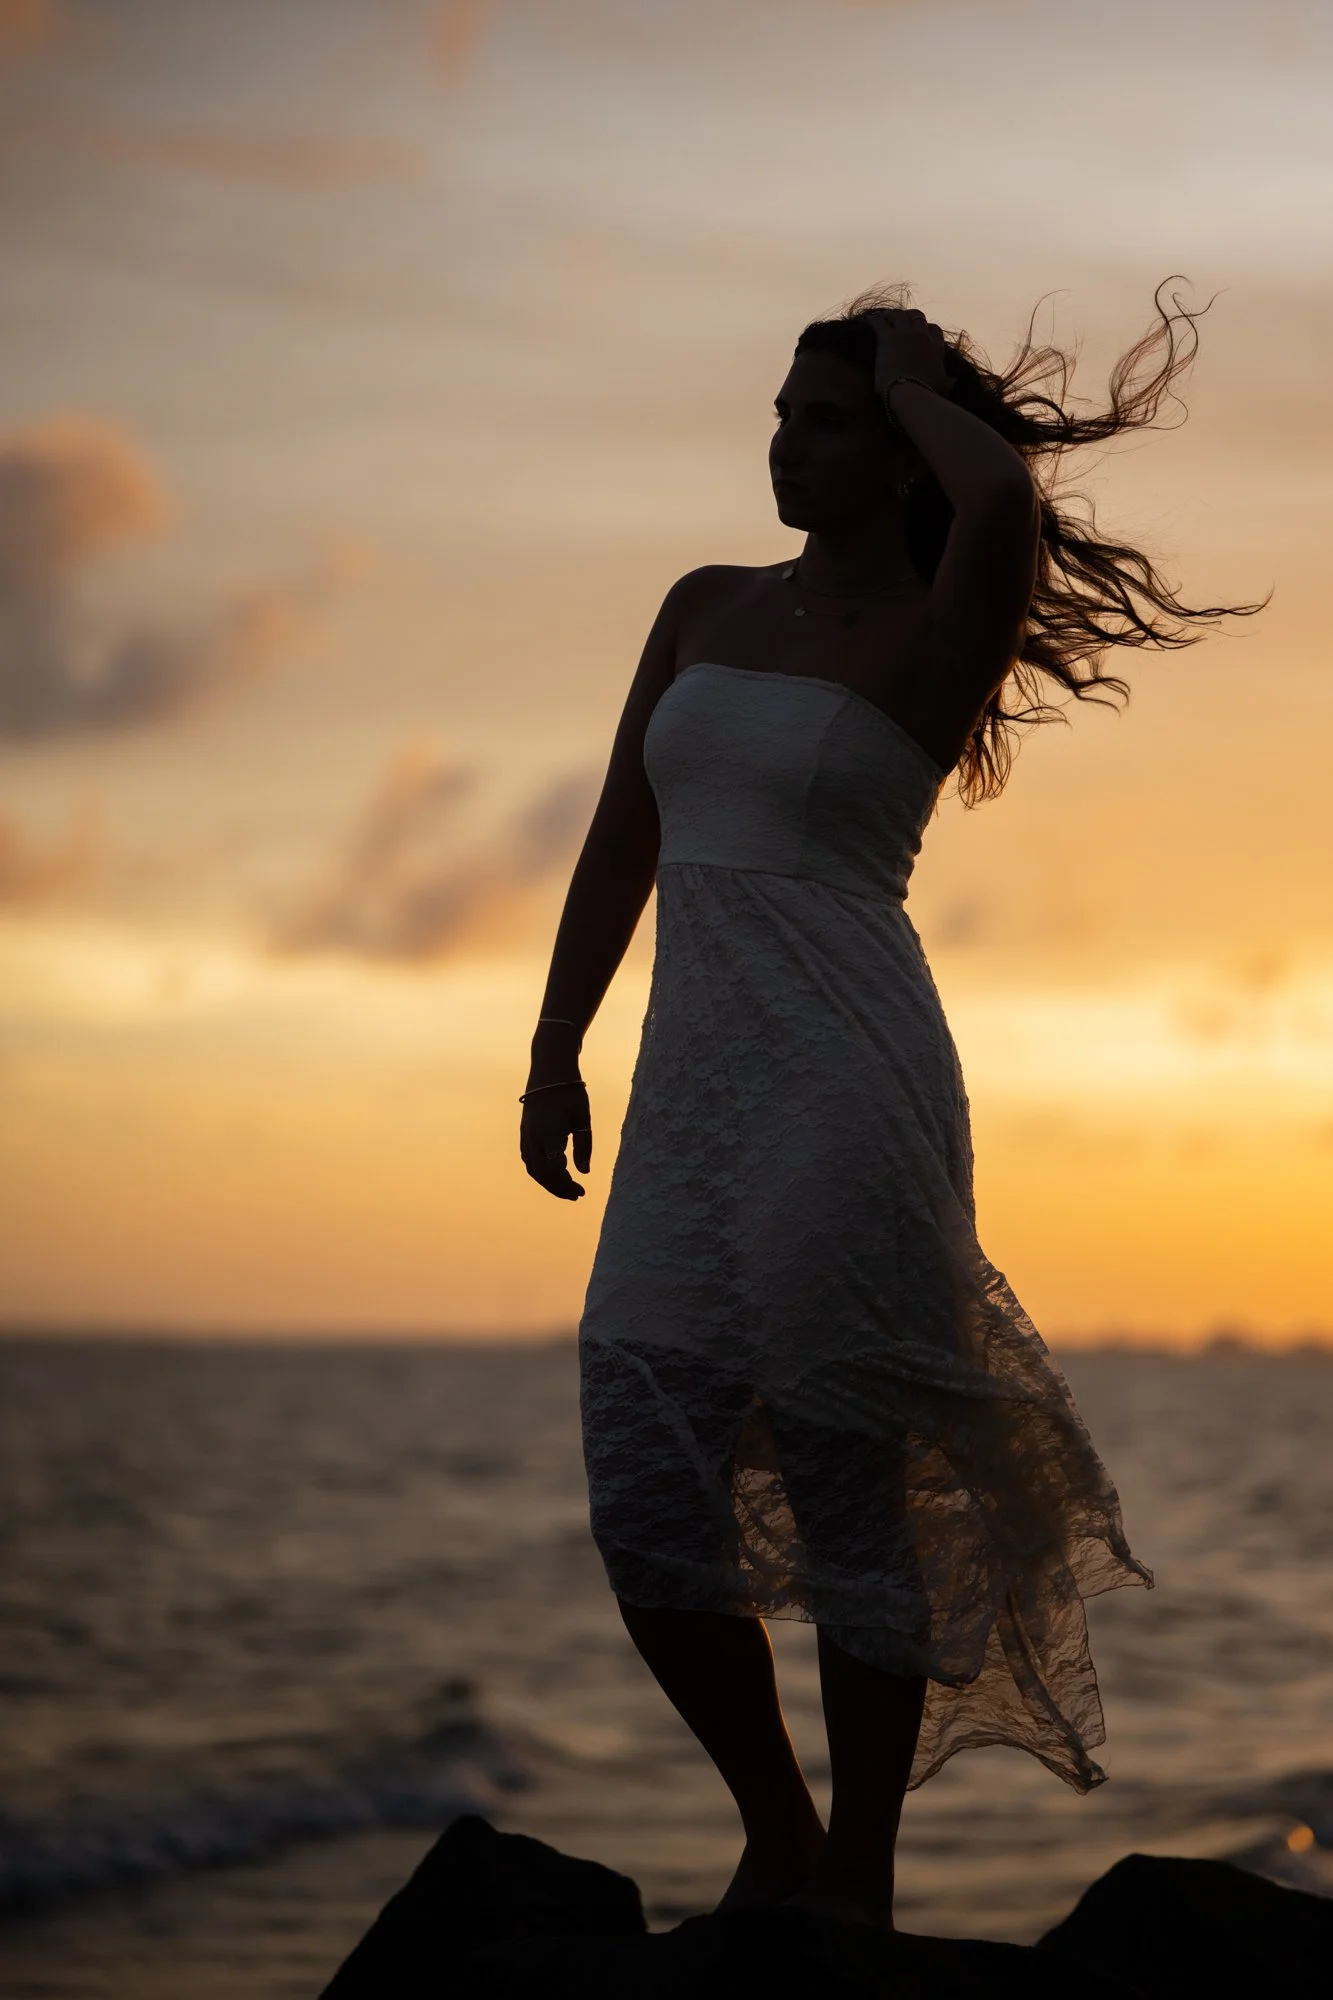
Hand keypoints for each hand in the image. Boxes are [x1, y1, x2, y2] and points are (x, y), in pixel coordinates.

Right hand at [520, 1081, 591, 1199]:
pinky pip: (528, 1159)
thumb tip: (584, 1172)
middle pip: (542, 1174)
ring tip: (566, 1188)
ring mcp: (525, 1134)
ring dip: (548, 1182)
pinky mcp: (524, 1132)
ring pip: (532, 1168)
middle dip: (558, 1188)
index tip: (581, 1191)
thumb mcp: (583, 1118)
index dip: (566, 1185)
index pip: (554, 1170)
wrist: (549, 1070)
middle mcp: (533, 1137)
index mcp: (549, 1133)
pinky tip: (553, 1174)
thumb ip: (584, 1146)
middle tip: (576, 1195)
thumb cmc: (570, 1092)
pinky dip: (539, 1171)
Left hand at [867, 308, 955, 400]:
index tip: (920, 333)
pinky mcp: (887, 338)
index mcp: (936, 347)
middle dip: (909, 317)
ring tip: (884, 318)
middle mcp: (922, 336)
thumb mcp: (943, 387)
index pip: (934, 330)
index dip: (926, 330)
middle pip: (917, 317)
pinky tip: (868, 322)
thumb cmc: (928, 395)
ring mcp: (905, 334)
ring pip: (898, 315)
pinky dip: (874, 320)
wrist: (912, 394)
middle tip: (900, 321)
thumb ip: (949, 381)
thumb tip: (955, 381)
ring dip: (891, 315)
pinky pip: (879, 322)